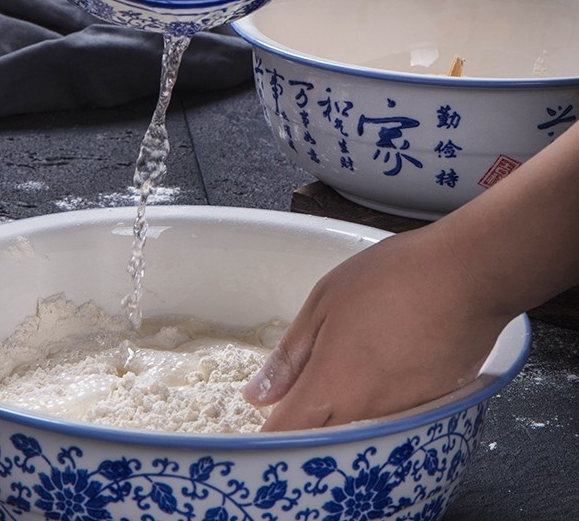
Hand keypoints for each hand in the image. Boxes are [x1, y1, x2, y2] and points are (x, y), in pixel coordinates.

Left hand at [244, 223, 509, 429]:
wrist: (468, 276)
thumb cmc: (392, 278)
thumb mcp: (324, 302)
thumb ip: (290, 356)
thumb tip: (259, 394)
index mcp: (332, 385)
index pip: (286, 435)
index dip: (267, 435)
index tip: (257, 426)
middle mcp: (366, 414)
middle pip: (320, 448)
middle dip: (300, 437)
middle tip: (291, 410)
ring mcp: (403, 417)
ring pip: (357, 441)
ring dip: (337, 427)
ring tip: (334, 391)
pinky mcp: (432, 413)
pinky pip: (392, 428)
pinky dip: (374, 417)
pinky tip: (374, 384)